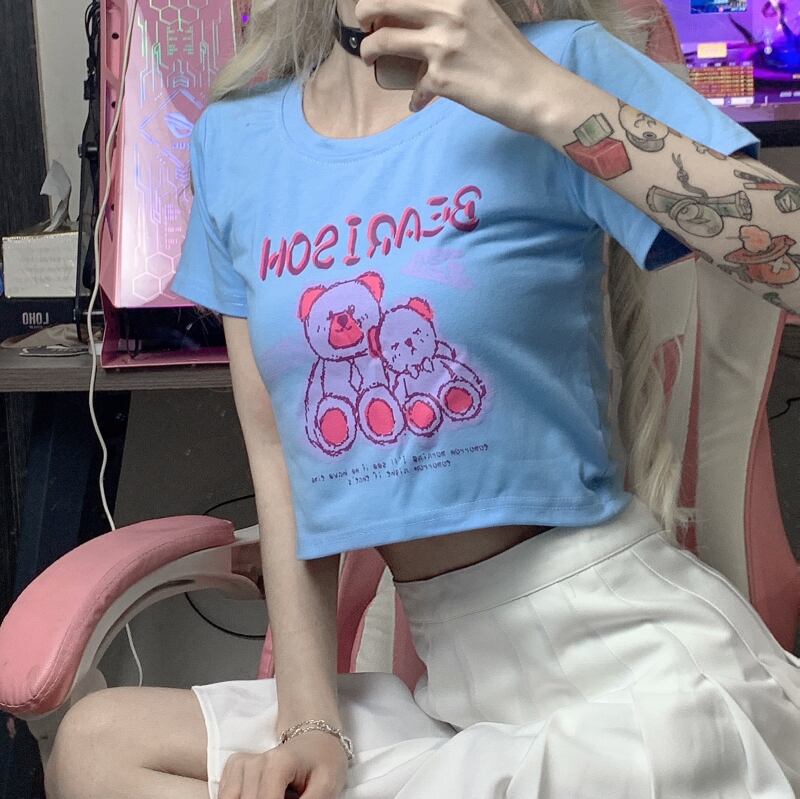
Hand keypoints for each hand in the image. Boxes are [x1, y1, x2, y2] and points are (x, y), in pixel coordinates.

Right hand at [218, 730, 348, 798]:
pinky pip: (226, 794)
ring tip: (280, 795)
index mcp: (279, 764)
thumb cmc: (324, 761)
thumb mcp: (327, 785)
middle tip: (288, 798)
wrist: (314, 739)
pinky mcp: (234, 767)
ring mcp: (242, 763)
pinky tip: (258, 795)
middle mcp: (255, 761)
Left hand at [354, 0, 551, 129]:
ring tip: (370, 57)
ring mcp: (442, 45)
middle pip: (384, 1)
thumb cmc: (511, 55)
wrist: (533, 89)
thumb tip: (423, 14)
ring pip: (386, 41)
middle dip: (366, 12)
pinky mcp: (441, 78)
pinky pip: (414, 85)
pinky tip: (417, 100)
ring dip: (371, 50)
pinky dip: (414, 96)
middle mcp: (448, 11)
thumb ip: (453, 9)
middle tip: (364, 22)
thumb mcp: (483, 14)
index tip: (379, 3)